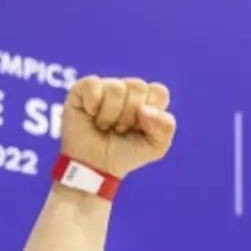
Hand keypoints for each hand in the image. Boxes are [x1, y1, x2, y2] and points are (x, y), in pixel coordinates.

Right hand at [61, 76, 176, 177]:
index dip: (152, 112)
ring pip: (116, 87)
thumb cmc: (125, 153)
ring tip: (104, 126)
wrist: (96, 166)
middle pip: (138, 87)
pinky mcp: (84, 87)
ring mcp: (107, 86)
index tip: (140, 128)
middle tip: (120, 129)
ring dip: (110, 114)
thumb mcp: (156, 147)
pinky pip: (93, 84)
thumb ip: (165, 127)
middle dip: (129, 116)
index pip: (159, 92)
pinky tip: (90, 115)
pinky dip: (93, 104)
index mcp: (148, 100)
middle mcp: (128, 89)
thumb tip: (145, 109)